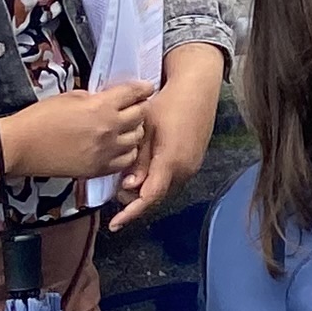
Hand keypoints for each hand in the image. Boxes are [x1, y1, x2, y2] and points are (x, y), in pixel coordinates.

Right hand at [0, 83, 151, 190]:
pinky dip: (126, 152)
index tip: (146, 88)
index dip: (143, 89)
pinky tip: (118, 147)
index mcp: (100, 107)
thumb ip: (94, 98)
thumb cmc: (38, 120)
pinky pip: (126, 160)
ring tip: (125, 128)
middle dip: (140, 108)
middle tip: (135, 107)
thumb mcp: (68, 97)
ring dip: (134, 131)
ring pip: (137, 139)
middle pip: (141, 115)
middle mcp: (108, 128)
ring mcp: (106, 151)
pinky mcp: (99, 168)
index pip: (134, 93)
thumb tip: (109, 99)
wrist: (18, 147)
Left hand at [112, 52, 228, 227]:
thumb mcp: (145, 129)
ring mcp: (192, 165)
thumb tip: (129, 186)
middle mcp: (185, 168)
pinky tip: (143, 171)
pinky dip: (155, 180)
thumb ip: (138, 159)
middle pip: (157, 196)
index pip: (149, 197)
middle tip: (114, 191)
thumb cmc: (167, 103)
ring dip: (144, 189)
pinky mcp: (194, 159)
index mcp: (171, 161)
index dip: (130, 212)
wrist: (197, 87)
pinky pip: (172, 178)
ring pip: (164, 187)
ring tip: (125, 181)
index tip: (115, 223)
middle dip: (134, 200)